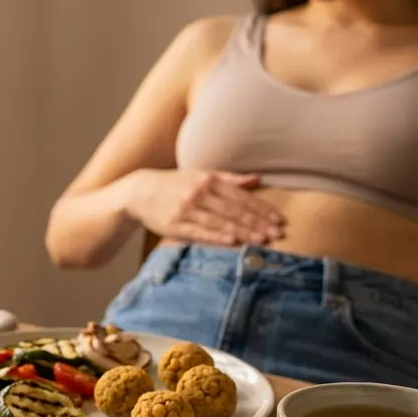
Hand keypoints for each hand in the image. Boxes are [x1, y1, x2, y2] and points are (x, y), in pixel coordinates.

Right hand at [124, 169, 283, 245]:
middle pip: (234, 210)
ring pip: (220, 222)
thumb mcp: (200, 174)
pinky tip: (232, 242)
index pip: (241, 196)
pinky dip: (217, 237)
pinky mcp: (175, 225)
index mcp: (208, 180)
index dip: (261, 208)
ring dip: (243, 232)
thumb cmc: (174, 184)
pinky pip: (200, 232)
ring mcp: (187, 209)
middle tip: (277, 233)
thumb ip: (229, 178)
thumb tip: (257, 179)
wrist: (139, 192)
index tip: (278, 219)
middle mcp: (199, 193)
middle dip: (258, 222)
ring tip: (262, 241)